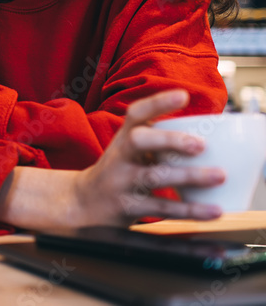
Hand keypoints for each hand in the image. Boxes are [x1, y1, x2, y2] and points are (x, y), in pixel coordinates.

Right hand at [69, 89, 224, 225]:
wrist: (86, 203)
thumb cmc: (121, 172)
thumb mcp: (130, 150)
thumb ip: (159, 142)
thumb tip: (214, 136)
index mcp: (124, 138)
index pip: (136, 114)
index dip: (157, 103)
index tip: (183, 95)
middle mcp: (119, 157)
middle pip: (138, 141)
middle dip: (169, 140)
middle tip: (201, 144)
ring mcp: (122, 182)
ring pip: (154, 176)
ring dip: (189, 176)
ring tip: (219, 175)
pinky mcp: (128, 207)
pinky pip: (161, 208)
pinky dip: (190, 210)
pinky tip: (214, 209)